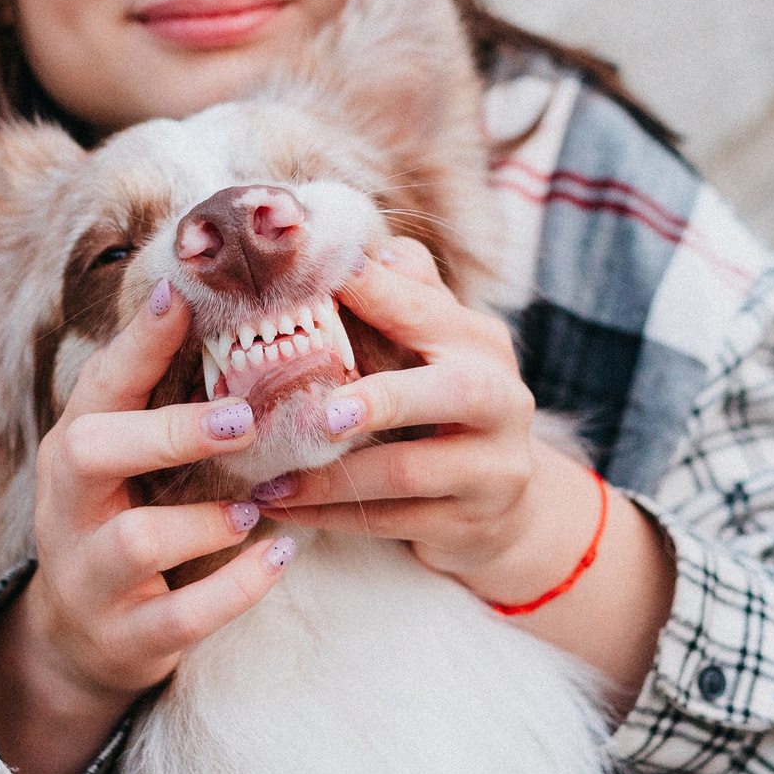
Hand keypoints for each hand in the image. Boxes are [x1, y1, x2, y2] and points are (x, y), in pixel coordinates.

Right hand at [0, 278, 294, 773]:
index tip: (182, 294)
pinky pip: (180, 616)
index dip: (138, 340)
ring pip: (135, 541)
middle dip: (169, 433)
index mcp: (75, 446)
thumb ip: (159, 397)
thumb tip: (215, 305)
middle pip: (92, 451)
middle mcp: (68, 504)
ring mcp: (90, 574)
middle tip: (243, 420)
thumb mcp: (124, 459)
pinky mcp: (125, 635)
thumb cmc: (122, 520)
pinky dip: (236, 589)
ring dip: (205, 521)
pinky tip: (279, 558)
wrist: (78, 639)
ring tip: (258, 507)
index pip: (98, 382)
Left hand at [254, 237, 561, 595]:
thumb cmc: (444, 407)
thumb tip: (352, 250)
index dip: (376, 293)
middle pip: (457, 393)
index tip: (318, 279)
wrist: (503, 501)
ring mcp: (494, 468)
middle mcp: (503, 400)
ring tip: (269, 480)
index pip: (427, 308)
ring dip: (332, 479)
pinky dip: (331, 517)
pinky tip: (281, 510)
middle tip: (323, 412)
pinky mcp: (471, 523)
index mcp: (480, 343)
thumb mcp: (434, 348)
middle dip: (386, 399)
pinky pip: (394, 523)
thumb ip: (403, 297)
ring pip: (411, 473)